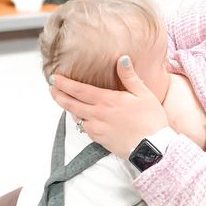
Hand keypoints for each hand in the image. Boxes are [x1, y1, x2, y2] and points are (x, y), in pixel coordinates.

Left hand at [50, 55, 168, 158]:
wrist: (153, 147)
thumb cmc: (152, 120)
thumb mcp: (144, 94)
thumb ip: (129, 76)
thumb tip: (122, 59)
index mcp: (107, 101)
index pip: (79, 90)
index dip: (64, 84)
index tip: (54, 78)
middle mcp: (98, 114)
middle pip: (71, 104)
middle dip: (58, 95)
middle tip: (51, 88)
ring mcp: (97, 129)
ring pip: (76, 118)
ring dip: (68, 108)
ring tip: (64, 100)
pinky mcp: (100, 140)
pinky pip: (85, 129)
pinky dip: (80, 121)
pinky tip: (82, 118)